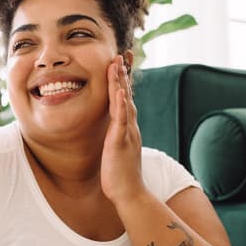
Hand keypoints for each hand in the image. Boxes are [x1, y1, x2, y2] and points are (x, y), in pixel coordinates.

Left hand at [100, 56, 147, 204]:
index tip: (121, 60)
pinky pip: (121, 121)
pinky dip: (120, 105)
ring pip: (124, 103)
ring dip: (121, 82)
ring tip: (118, 63)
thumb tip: (114, 129)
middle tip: (123, 51)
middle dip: (124, 72)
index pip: (125, 98)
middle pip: (127, 94)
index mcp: (127, 127)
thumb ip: (118, 136)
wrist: (130, 194)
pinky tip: (119, 91)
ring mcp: (126, 133)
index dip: (123, 79)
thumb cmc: (121, 175)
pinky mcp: (120, 143)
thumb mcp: (118, 150)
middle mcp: (130, 127)